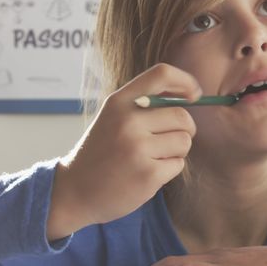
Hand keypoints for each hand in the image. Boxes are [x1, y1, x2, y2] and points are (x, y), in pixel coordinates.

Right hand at [46, 64, 201, 239]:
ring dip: (176, 151)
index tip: (193, 95)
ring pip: (184, 141)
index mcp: (119, 102)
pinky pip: (178, 165)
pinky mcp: (147, 174)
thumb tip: (188, 94)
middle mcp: (128, 121)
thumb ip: (143, 104)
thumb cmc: (100, 153)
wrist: (73, 191)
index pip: (162, 74)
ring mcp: (137, 148)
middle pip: (182, 116)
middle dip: (185, 129)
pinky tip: (147, 173)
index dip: (185, 82)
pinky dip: (169, 170)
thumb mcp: (112, 118)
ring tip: (153, 158)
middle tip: (169, 140)